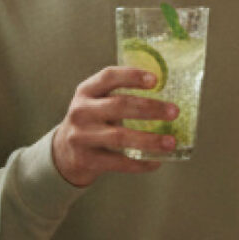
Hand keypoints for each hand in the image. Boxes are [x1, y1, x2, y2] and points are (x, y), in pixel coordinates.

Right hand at [49, 66, 178, 187]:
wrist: (64, 152)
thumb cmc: (93, 122)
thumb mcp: (98, 103)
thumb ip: (122, 96)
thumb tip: (168, 100)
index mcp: (86, 91)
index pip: (109, 77)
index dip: (132, 76)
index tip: (155, 80)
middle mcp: (81, 111)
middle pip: (119, 106)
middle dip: (150, 108)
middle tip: (174, 111)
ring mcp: (81, 136)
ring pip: (120, 137)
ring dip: (149, 140)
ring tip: (171, 142)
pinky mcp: (86, 160)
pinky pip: (118, 162)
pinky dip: (140, 163)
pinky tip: (156, 161)